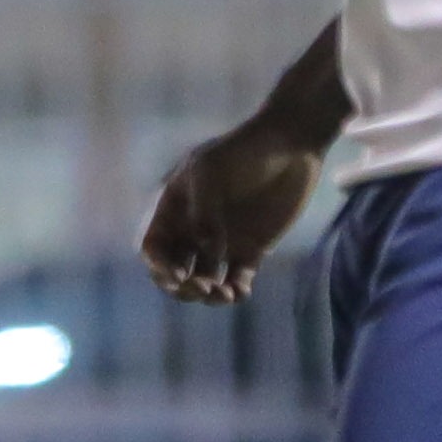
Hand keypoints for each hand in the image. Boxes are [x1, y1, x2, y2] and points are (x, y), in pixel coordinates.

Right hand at [142, 118, 322, 304]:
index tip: (177, 275)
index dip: (158, 267)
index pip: (153, 248)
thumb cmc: (242, 152)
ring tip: (224, 294)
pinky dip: (236, 291)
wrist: (289, 146)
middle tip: (201, 288)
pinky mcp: (251, 249)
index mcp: (174, 210)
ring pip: (204, 281)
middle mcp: (193, 230)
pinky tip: (240, 292)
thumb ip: (204, 213)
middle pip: (174, 271)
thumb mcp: (210, 173)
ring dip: (209, 295)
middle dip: (182, 287)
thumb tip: (208, 251)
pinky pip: (237, 279)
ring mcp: (222, 241)